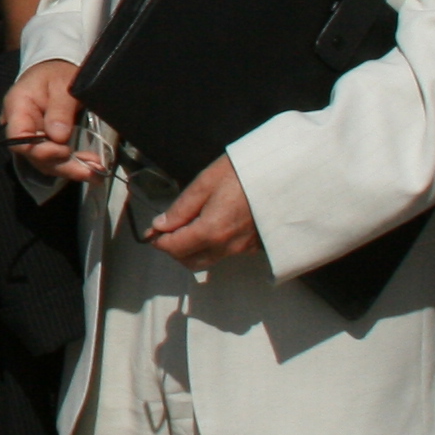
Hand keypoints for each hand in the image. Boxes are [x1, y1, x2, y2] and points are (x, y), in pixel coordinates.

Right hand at [1, 59, 104, 185]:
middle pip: (34, 155)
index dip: (38, 149)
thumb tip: (59, 137)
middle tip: (89, 169)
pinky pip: (56, 159)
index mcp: (17, 106)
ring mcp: (33, 137)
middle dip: (62, 165)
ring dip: (71, 169)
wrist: (56, 70)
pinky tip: (93, 167)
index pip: (18, 137)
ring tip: (96, 170)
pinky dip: (74, 164)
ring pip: (46, 162)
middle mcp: (21, 126)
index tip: (62, 150)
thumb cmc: (57, 72)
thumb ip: (60, 108)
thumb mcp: (63, 83)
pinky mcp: (46, 143)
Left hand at [144, 156, 258, 268]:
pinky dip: (211, 246)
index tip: (151, 230)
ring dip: (191, 250)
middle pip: (189, 261)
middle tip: (167, 229)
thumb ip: (180, 208)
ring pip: (207, 260)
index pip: (174, 248)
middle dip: (173, 249)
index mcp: (210, 231)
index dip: (157, 240)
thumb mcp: (205, 183)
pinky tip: (211, 225)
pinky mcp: (253, 246)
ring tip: (188, 226)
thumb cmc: (242, 173)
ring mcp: (242, 249)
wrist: (283, 174)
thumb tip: (160, 225)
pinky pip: (225, 253)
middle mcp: (226, 246)